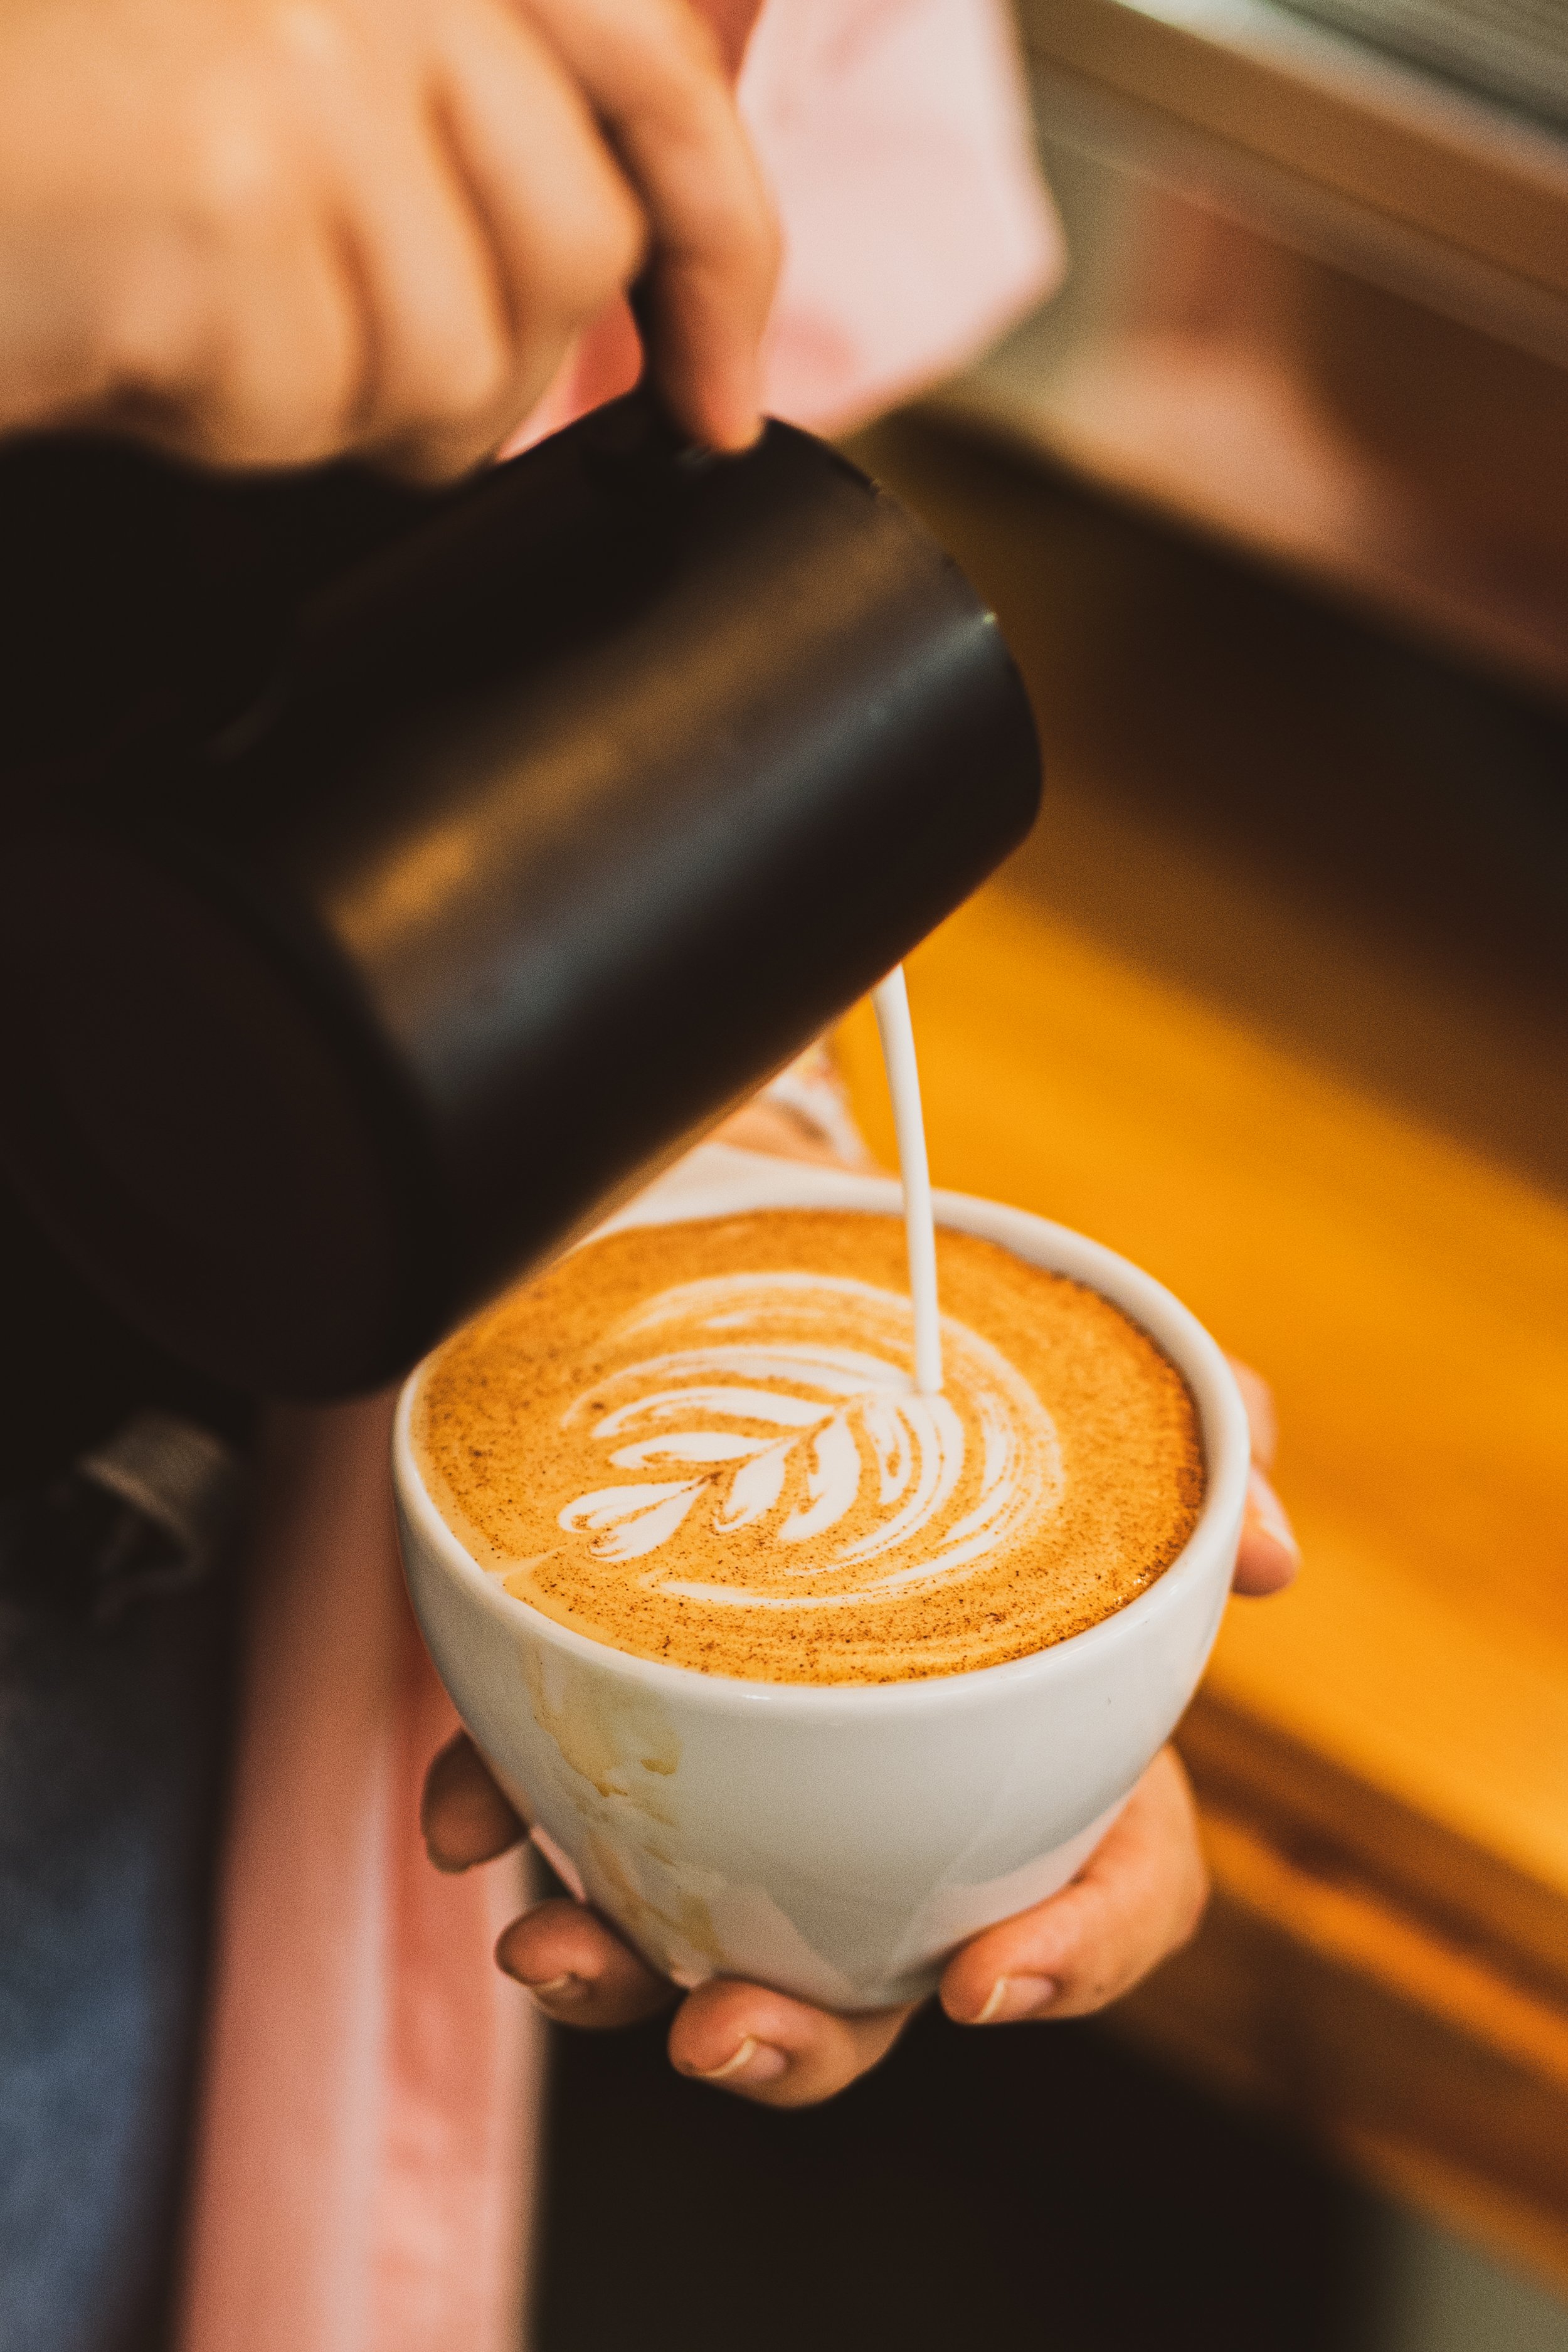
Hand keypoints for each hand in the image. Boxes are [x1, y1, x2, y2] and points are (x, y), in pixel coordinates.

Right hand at [0, 0, 775, 475]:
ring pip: (463, 358)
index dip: (719, 254)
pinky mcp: (235, 181)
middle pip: (577, 249)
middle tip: (343, 359)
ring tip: (210, 327)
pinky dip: (232, 427)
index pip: (658, 76)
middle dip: (486, 365)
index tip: (716, 393)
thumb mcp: (306, 101)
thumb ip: (473, 127)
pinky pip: (327, 402)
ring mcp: (308, 55)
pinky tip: (144, 342)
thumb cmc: (80, 168)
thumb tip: (676, 282)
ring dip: (342, 403)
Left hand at [422, 1343, 1298, 2106]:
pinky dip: (507, 1816)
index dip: (1075, 1957)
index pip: (1117, 1882)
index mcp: (1052, 1723)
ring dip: (622, 1973)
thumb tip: (1271, 1551)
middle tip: (720, 2028)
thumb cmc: (955, 1348)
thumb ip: (1203, 1446)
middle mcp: (906, 1781)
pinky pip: (564, 1805)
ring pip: (707, 1930)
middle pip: (885, 1975)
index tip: (984, 1983)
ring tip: (547, 1947)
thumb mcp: (1083, 1373)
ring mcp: (760, 1764)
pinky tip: (467, 1812)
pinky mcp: (629, 1713)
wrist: (784, 1273)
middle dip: (805, 2037)